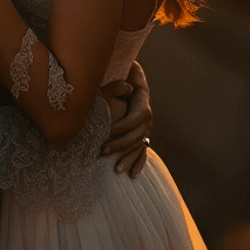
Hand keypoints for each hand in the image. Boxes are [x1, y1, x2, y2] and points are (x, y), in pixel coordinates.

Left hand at [100, 60, 151, 177]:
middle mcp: (147, 117)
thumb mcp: (121, 76)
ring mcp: (145, 128)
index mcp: (143, 102)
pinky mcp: (141, 136)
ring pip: (139, 146)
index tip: (107, 131)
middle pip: (137, 134)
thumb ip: (120, 83)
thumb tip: (124, 88)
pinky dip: (138, 163)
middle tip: (102, 151)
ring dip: (128, 158)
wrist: (128, 75)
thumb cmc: (120, 75)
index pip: (137, 117)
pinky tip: (132, 175)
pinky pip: (142, 152)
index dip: (123, 126)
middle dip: (120, 144)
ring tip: (115, 169)